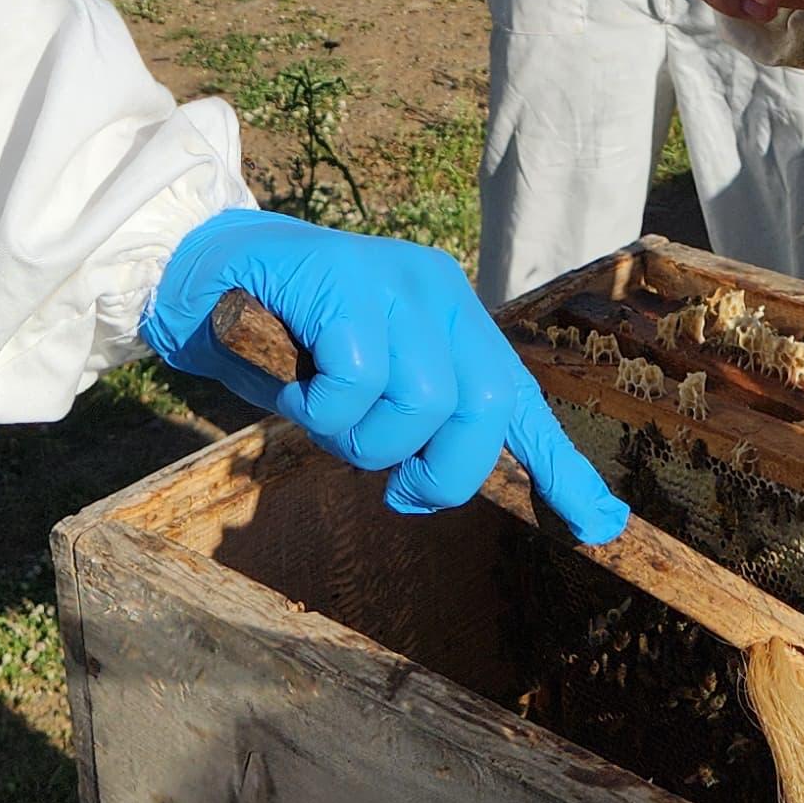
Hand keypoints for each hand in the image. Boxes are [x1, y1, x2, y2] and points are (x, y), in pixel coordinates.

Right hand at [143, 209, 626, 541]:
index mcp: (453, 321)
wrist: (202, 272)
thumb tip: (438, 484)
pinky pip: (359, 384)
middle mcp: (439, 294)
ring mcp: (395, 283)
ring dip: (363, 441)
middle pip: (483, 410)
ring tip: (319, 415)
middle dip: (441, 471)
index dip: (559, 470)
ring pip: (421, 404)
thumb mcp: (360, 388)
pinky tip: (291, 385)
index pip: (519, 401)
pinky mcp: (348, 282)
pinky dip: (322, 410)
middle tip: (397, 486)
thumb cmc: (285, 343)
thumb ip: (408, 422)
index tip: (600, 529)